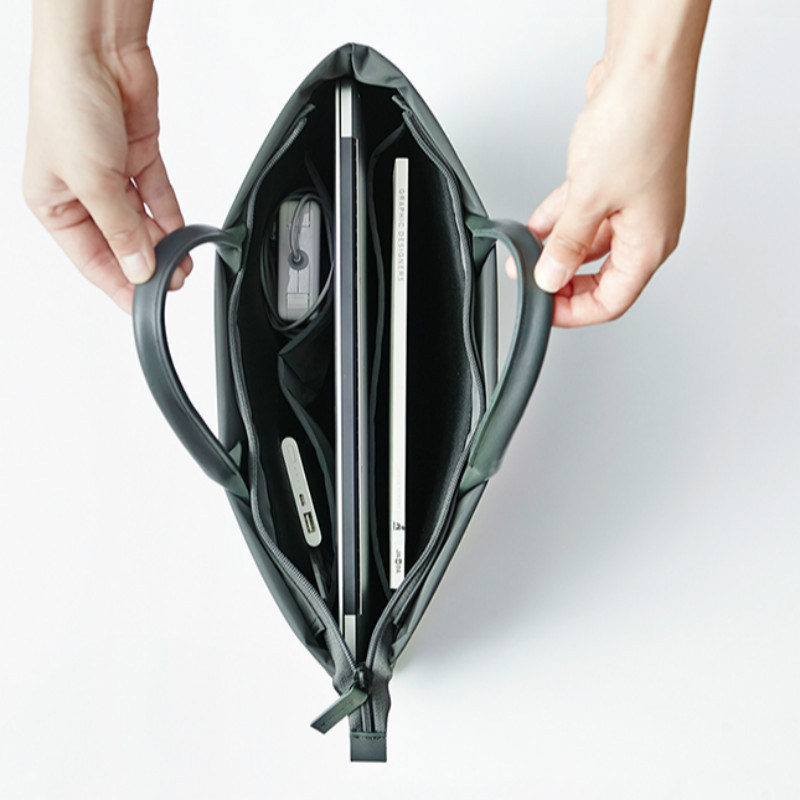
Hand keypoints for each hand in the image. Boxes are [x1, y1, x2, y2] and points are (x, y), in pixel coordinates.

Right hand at [24, 40, 188, 313]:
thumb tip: (140, 269)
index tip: (144, 305)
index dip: (119, 284)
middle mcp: (81, 192)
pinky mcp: (137, 156)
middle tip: (173, 283)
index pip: (91, 259)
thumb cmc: (68, 103)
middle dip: (147, 265)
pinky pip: (157, 196)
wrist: (95, 48)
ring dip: (163, 244)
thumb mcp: (92, 182)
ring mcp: (111, 174)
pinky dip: (171, 216)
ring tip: (184, 265)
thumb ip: (121, 231)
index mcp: (53, 203)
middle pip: (120, 243)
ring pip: (141, 223)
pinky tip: (185, 235)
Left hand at [524, 56, 694, 326]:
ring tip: (524, 253)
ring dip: (555, 250)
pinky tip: (534, 225)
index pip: (611, 301)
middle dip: (562, 282)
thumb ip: (565, 244)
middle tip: (532, 284)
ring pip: (589, 244)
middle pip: (600, 277)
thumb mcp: (588, 198)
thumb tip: (549, 277)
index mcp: (651, 244)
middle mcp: (647, 229)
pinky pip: (585, 215)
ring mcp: (633, 205)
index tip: (543, 310)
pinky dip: (559, 222)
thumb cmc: (637, 126)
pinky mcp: (618, 183)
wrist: (646, 71)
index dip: (573, 312)